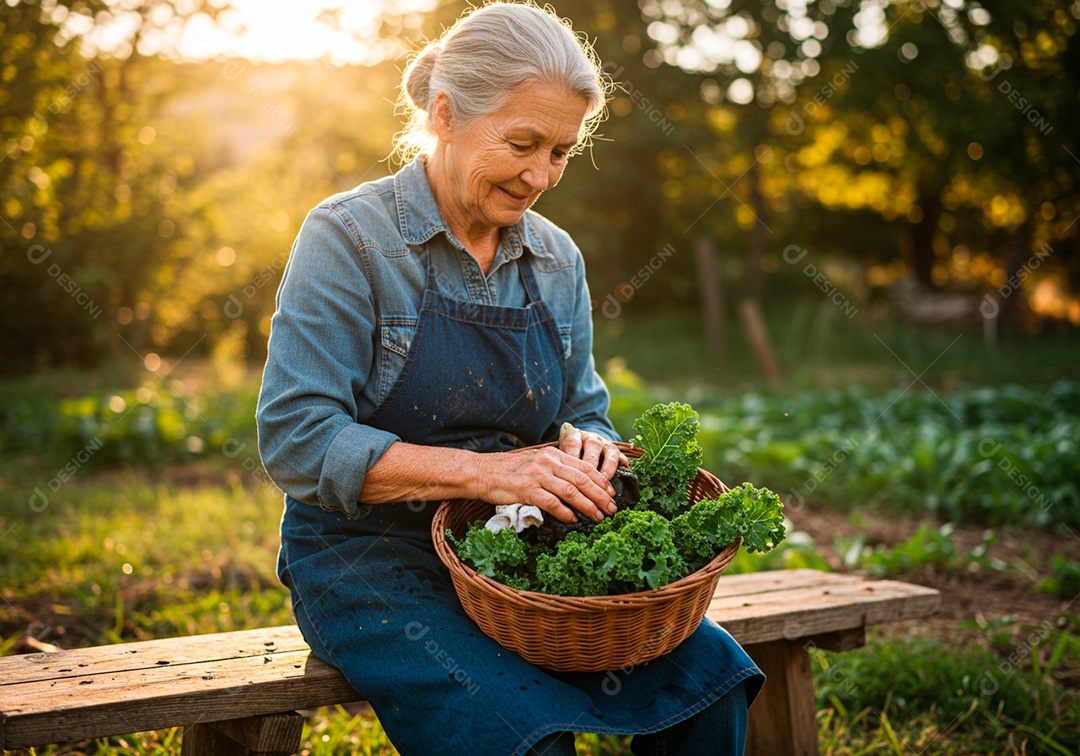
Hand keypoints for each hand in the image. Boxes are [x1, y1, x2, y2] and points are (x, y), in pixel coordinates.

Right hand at [473, 446, 617, 523]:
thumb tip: (576, 484)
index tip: (612, 494)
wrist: (481, 472)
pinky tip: (573, 521)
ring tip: (598, 517)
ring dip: (588, 506)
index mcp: (553, 455)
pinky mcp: (526, 489)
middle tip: (612, 509)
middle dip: (601, 496)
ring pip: (571, 491)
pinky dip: (565, 513)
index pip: (584, 467)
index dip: (602, 481)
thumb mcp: (535, 462)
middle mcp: (548, 462)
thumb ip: (555, 468)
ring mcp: (537, 475)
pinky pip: (551, 502)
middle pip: (583, 479)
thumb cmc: (509, 471)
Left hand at [557, 423, 627, 481]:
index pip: (571, 443)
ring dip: (607, 465)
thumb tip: (556, 488)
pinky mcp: (615, 451)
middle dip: (591, 463)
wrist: (582, 447)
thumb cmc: (567, 458)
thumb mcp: (560, 457)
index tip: (570, 473)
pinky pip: (621, 455)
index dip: (571, 457)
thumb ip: (559, 467)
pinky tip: (621, 474)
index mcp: (574, 436)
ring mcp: (604, 444)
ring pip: (608, 450)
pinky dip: (621, 464)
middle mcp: (590, 438)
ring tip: (605, 479)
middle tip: (588, 479)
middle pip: (592, 446)